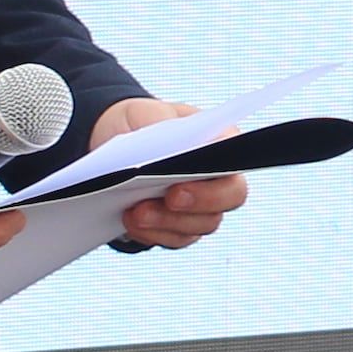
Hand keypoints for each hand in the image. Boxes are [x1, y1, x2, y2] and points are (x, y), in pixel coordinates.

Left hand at [94, 96, 250, 253]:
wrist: (117, 143)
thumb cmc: (141, 123)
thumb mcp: (146, 113)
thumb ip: (159, 126)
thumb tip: (163, 150)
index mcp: (221, 141)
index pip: (235, 160)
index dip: (217, 177)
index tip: (180, 184)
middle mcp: (219, 176)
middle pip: (227, 200)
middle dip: (195, 205)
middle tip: (169, 199)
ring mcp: (203, 205)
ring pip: (200, 225)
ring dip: (167, 222)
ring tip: (136, 214)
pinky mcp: (181, 226)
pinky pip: (175, 238)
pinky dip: (152, 233)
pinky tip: (131, 222)